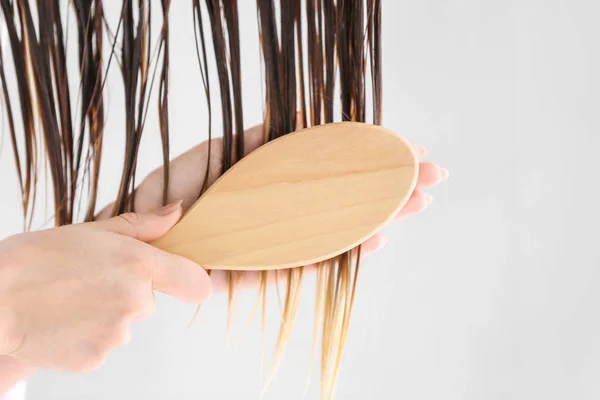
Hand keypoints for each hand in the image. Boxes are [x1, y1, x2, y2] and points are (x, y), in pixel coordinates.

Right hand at [0, 203, 211, 371]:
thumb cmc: (38, 258)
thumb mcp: (93, 230)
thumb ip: (143, 225)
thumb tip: (177, 213)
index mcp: (139, 266)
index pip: (195, 283)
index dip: (190, 280)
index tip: (178, 279)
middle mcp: (136, 302)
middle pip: (148, 301)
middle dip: (126, 292)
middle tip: (88, 282)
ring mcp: (117, 335)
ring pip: (123, 325)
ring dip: (105, 315)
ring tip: (69, 301)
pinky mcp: (96, 359)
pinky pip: (102, 346)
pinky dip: (87, 337)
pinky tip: (63, 322)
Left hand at [97, 123, 448, 290]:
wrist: (135, 235)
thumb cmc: (167, 191)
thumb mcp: (211, 155)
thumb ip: (250, 143)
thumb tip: (289, 124)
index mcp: (272, 182)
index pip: (329, 171)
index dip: (366, 162)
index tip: (405, 149)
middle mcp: (280, 213)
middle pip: (341, 203)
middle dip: (387, 191)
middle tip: (429, 180)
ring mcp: (273, 241)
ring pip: (332, 235)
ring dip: (374, 221)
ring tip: (412, 207)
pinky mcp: (259, 268)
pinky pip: (302, 263)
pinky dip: (335, 254)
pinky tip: (368, 241)